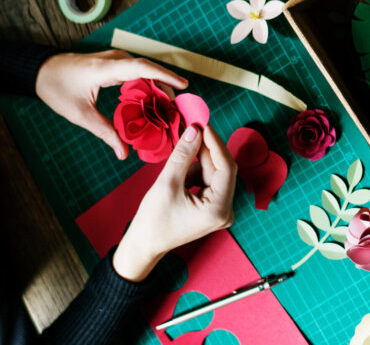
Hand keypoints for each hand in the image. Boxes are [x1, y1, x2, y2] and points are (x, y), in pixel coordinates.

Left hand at [35, 50, 187, 158]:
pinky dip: (148, 85)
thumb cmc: (57, 88)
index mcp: (106, 69)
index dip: (164, 76)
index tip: (184, 86)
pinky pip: (138, 72)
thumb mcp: (80, 114)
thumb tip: (123, 154)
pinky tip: (152, 101)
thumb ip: (105, 132)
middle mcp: (115, 59)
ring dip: (158, 87)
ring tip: (169, 108)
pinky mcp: (115, 62)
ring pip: (145, 71)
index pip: (142, 68)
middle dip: (166, 88)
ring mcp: (116, 58)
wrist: (40, 70)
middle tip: (178, 110)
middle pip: (149, 70)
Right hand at [113, 125, 235, 281]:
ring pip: (213, 174)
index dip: (215, 143)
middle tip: (192, 129)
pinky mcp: (213, 208)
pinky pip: (208, 182)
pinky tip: (179, 177)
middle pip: (221, 170)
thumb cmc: (153, 220)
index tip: (204, 125)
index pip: (226, 168)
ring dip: (197, 163)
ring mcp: (221, 211)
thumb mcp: (167, 183)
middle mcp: (226, 211)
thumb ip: (183, 155)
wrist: (143, 245)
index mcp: (219, 209)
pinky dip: (194, 173)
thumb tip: (194, 130)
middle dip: (206, 151)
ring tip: (176, 165)